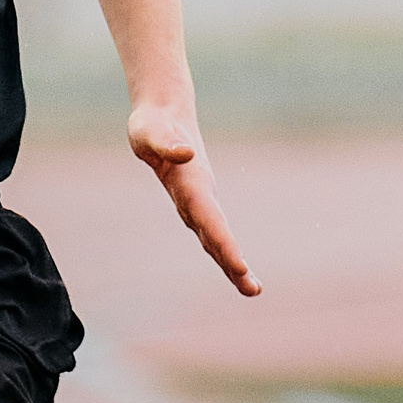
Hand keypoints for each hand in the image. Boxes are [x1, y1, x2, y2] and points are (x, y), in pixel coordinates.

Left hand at [129, 102, 259, 296]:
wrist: (164, 112)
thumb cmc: (152, 124)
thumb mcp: (149, 132)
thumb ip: (165, 143)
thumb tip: (184, 155)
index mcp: (191, 183)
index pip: (210, 220)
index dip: (225, 245)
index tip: (239, 268)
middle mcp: (200, 194)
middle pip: (219, 234)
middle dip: (234, 263)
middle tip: (254, 290)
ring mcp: (198, 198)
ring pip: (215, 235)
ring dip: (230, 261)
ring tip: (250, 287)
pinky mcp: (191, 200)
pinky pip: (207, 230)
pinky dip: (219, 249)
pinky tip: (228, 266)